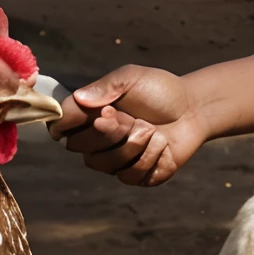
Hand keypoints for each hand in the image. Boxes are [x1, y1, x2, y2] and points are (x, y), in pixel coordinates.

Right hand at [48, 65, 205, 186]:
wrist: (193, 109)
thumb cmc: (160, 90)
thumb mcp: (132, 78)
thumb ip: (106, 86)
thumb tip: (80, 98)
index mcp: (90, 113)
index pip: (60, 125)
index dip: (67, 124)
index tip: (95, 115)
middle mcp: (97, 138)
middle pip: (77, 147)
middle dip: (108, 133)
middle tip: (132, 119)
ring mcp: (115, 159)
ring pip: (103, 164)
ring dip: (132, 145)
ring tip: (152, 130)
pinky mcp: (135, 175)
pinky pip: (129, 176)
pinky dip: (149, 158)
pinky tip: (162, 145)